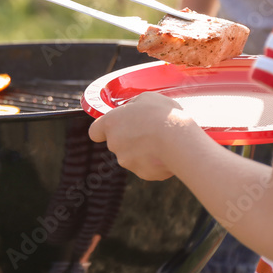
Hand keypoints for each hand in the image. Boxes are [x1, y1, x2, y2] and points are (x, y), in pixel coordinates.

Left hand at [88, 92, 202, 180]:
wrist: (178, 141)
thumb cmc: (161, 115)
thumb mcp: (147, 98)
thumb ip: (134, 105)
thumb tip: (134, 109)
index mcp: (111, 124)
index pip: (95, 132)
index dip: (103, 130)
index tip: (114, 127)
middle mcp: (114, 144)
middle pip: (117, 143)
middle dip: (130, 138)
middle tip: (149, 129)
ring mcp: (127, 161)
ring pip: (133, 156)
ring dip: (144, 150)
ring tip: (163, 140)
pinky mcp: (143, 174)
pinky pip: (147, 166)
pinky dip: (155, 161)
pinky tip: (168, 152)